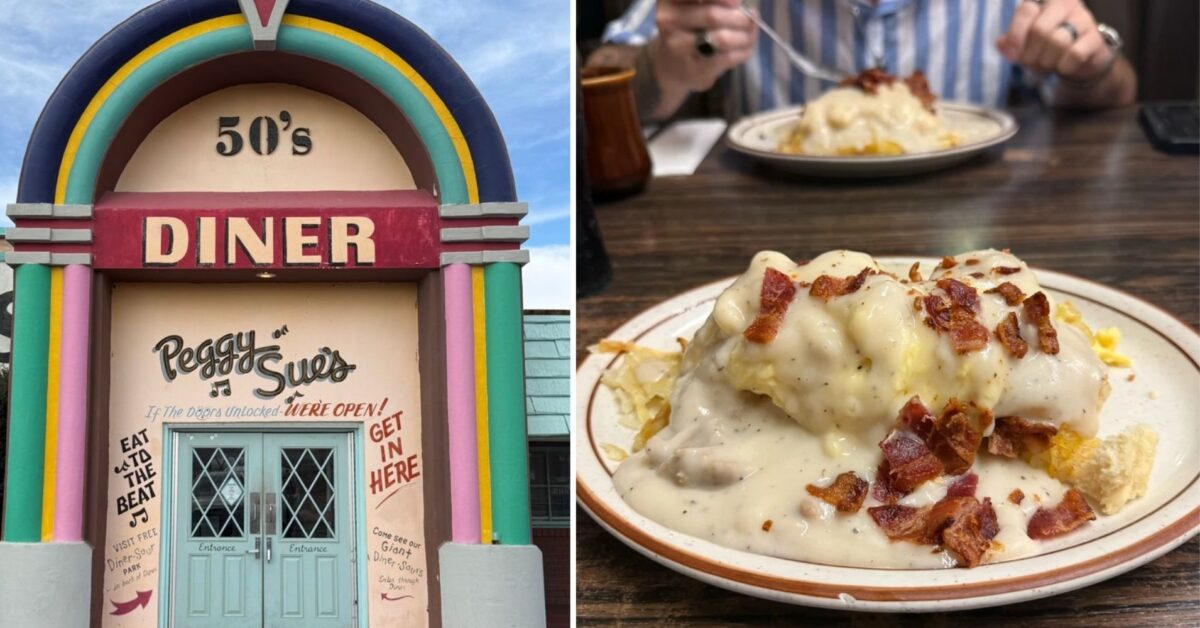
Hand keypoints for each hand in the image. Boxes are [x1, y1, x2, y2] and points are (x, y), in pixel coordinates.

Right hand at [651, 0, 757, 93]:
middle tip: (751, 18)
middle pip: (713, 16)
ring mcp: (679, 48)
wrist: (670, 67)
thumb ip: (714, 2)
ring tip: (749, 34)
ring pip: (722, 39)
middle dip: (740, 17)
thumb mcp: (691, 8)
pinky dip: (743, 51)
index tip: (736, 2)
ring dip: (744, 36)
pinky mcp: (695, 71)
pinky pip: (728, 58)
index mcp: (669, 1)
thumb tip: (751, 10)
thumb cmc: (688, 30)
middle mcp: (669, 21)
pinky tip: (745, 48)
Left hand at [997, 0, 1112, 81]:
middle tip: (1032, 64)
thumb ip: (1010, 42)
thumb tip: (1001, 44)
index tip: (1013, 55)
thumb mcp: (1025, 44)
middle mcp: (1065, 4)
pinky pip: (1075, 54)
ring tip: (1048, 66)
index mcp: (1044, 1)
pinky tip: (1064, 67)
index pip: (1026, 11)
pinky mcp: (1096, 37)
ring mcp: (1083, 19)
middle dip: (1031, 55)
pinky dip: (1064, 66)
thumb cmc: (1046, 47)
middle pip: (1039, 30)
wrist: (1080, 59)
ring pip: (1058, 42)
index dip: (1015, 36)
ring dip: (1047, 62)